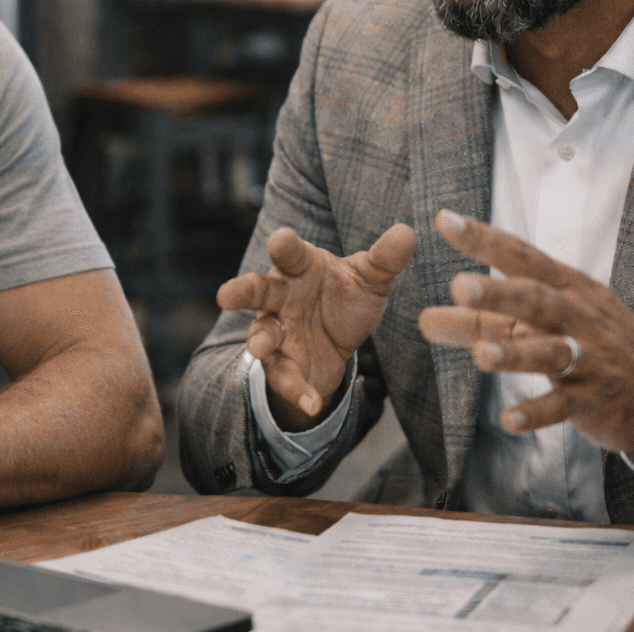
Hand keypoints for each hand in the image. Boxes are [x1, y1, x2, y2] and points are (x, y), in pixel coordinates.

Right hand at [218, 223, 415, 428]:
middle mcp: (280, 297)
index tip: (281, 239)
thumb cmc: (346, 297)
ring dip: (258, 340)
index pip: (290, 253)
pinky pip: (285, 377)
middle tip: (227, 294)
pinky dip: (297, 390)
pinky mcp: (282, 364)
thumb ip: (384, 259)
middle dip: (242, 291)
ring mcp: (277, 331)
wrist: (340, 342)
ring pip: (260, 334)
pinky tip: (312, 402)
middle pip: (257, 290)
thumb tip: (407, 232)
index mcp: (299, 268)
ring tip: (258, 347)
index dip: (284, 246)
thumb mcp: (370, 280)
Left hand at [417, 210, 633, 458]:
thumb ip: (487, 318)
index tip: (445, 222)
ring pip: (550, 352)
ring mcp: (589, 357)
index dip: (484, 239)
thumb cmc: (593, 339)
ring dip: (515, 354)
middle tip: (459, 286)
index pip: (521, 257)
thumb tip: (430, 313)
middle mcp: (577, 316)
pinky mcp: (594, 399)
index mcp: (565, 287)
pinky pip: (563, 406)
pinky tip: (509, 420)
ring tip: (480, 357)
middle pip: (537, 300)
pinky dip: (536, 413)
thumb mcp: (549, 318)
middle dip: (500, 293)